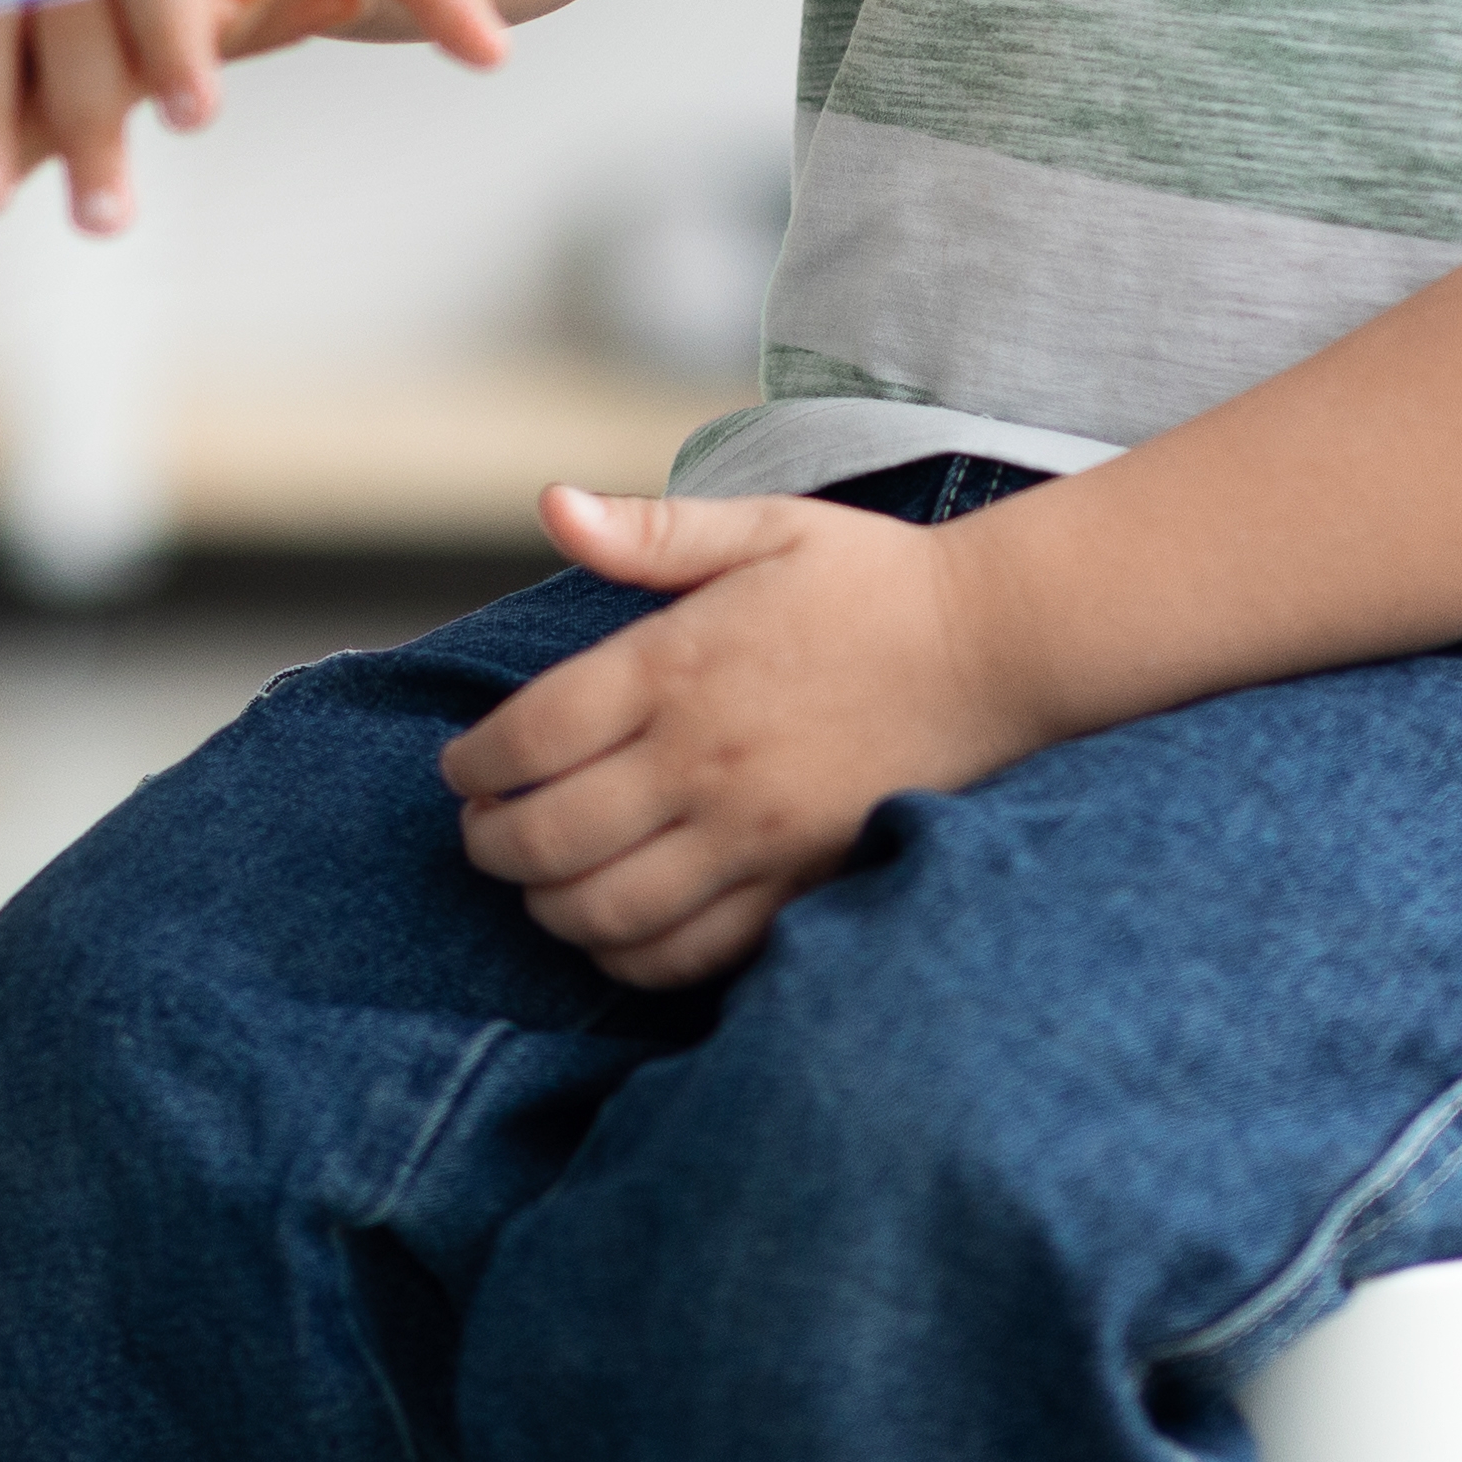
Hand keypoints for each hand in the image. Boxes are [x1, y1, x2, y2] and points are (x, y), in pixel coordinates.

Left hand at [441, 487, 1054, 989]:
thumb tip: (551, 505)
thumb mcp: (762, 528)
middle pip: (548, 834)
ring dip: (549, 906)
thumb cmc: (872, 582)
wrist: (997, 649)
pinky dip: (632, 956)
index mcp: (678, 663)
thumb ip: (650, 532)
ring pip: (606, 908)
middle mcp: (704, 756)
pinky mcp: (801, 883)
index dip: (474, 762)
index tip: (463, 768)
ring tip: (539, 886)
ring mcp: (753, 831)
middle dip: (490, 844)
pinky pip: (691, 951)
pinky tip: (615, 931)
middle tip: (483, 834)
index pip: (529, 734)